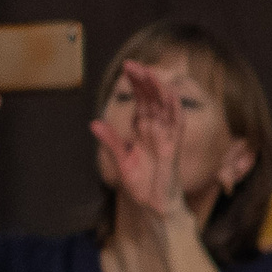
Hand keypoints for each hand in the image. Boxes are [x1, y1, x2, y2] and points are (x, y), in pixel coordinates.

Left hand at [91, 60, 191, 238]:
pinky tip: (170, 94)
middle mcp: (156, 131)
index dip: (136, 85)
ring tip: (149, 73)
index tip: (127, 68)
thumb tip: (94, 122)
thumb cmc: (141, 186)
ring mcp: (167, 138)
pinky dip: (174, 109)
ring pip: (165, 108)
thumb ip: (110, 141)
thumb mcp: (120, 161)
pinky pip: (177, 125)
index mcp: (143, 132)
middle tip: (133, 64)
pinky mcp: (173, 148)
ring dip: (158, 90)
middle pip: (153, 100)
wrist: (154, 207)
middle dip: (144, 82)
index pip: (142, 102)